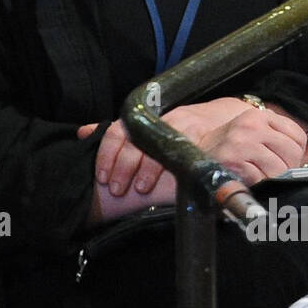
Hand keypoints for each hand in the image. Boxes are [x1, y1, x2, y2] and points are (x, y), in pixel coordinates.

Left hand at [79, 97, 253, 198]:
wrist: (226, 118)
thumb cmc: (178, 129)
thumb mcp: (148, 127)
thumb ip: (118, 133)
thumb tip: (81, 132)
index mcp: (146, 120)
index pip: (119, 130)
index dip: (108, 154)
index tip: (103, 177)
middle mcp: (162, 121)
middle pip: (137, 140)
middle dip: (124, 166)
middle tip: (117, 189)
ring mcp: (184, 129)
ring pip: (161, 146)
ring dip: (148, 168)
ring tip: (141, 189)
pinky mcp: (204, 139)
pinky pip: (188, 153)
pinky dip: (177, 168)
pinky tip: (172, 181)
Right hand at [196, 104, 307, 184]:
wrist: (196, 148)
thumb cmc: (230, 143)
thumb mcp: (258, 133)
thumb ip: (288, 138)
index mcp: (259, 116)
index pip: (297, 135)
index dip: (297, 151)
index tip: (288, 158)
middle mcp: (251, 126)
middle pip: (291, 152)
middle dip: (288, 166)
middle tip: (276, 170)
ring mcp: (242, 144)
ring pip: (279, 169)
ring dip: (274, 178)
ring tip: (263, 175)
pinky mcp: (233, 161)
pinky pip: (261, 178)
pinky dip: (259, 183)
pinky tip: (251, 178)